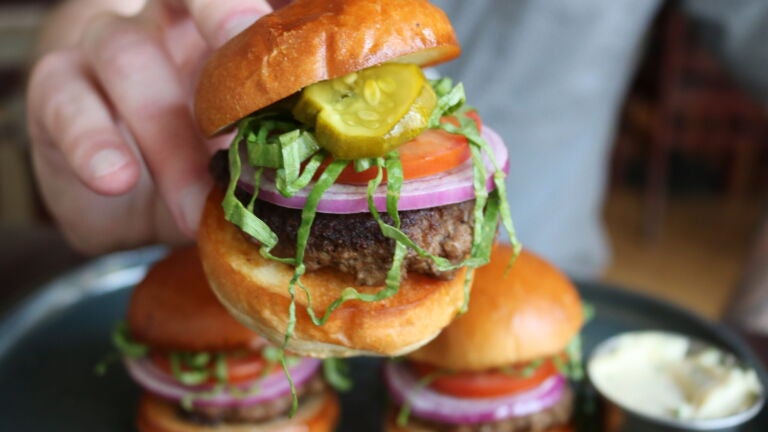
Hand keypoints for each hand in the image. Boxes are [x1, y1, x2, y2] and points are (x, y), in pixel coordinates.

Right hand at [27, 0, 273, 253]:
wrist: (116, 184)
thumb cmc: (193, 154)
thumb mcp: (236, 149)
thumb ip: (271, 143)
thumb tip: (327, 168)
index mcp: (215, 33)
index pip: (232, 1)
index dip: (251, 14)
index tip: (288, 47)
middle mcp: (161, 28)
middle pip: (187, 16)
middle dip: (224, 74)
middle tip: (256, 131)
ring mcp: (105, 51)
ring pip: (128, 61)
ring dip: (168, 142)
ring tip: (194, 207)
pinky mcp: (58, 91)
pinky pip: (67, 102)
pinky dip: (93, 142)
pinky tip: (115, 178)